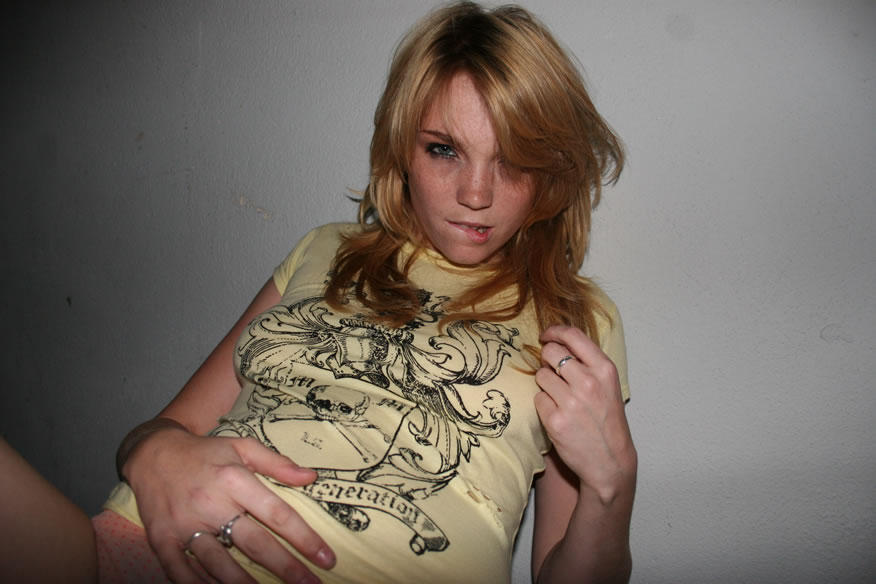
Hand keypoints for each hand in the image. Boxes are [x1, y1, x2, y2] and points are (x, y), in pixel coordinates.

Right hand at [124, 427, 334, 583]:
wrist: (151, 453)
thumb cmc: (205, 452)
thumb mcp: (242, 447)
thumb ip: (277, 463)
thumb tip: (311, 477)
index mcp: (234, 479)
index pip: (277, 514)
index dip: (304, 538)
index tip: (326, 558)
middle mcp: (211, 503)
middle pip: (254, 543)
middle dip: (285, 568)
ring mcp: (184, 524)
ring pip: (219, 563)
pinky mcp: (161, 539)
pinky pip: (180, 571)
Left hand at [534, 325, 635, 504]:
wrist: (610, 460)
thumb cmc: (607, 420)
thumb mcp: (608, 386)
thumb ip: (588, 363)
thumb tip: (557, 343)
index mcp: (605, 370)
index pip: (573, 336)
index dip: (555, 332)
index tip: (546, 335)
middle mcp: (589, 382)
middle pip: (551, 352)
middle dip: (546, 358)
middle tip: (550, 369)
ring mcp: (571, 402)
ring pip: (541, 375)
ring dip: (544, 383)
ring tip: (558, 396)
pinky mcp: (556, 420)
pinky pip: (538, 399)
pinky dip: (543, 404)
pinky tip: (556, 413)